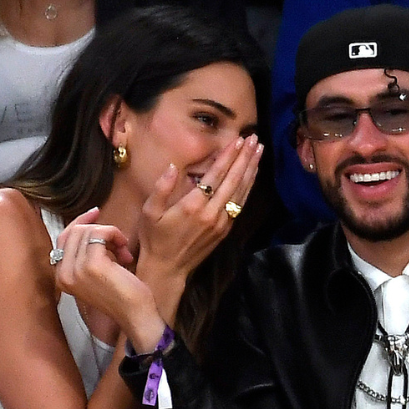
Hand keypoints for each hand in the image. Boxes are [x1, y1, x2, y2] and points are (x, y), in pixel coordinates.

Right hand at [54, 208, 157, 340]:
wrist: (135, 316)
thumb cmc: (121, 296)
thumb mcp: (95, 273)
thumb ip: (84, 255)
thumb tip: (87, 226)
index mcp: (61, 276)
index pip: (63, 238)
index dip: (80, 222)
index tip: (96, 213)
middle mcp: (63, 274)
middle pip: (75, 231)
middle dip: (100, 231)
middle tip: (120, 244)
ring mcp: (75, 269)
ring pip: (88, 230)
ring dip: (111, 234)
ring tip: (124, 252)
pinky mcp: (92, 264)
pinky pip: (100, 233)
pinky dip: (115, 235)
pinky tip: (126, 253)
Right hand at [137, 134, 262, 282]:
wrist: (167, 269)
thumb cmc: (155, 238)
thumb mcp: (150, 212)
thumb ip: (162, 188)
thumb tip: (174, 167)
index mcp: (193, 206)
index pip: (215, 175)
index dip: (228, 156)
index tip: (237, 140)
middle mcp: (211, 213)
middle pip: (233, 180)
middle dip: (245, 158)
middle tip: (254, 139)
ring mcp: (221, 222)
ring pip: (241, 191)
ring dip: (251, 170)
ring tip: (258, 151)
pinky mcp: (225, 229)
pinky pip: (240, 203)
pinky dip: (248, 187)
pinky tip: (252, 174)